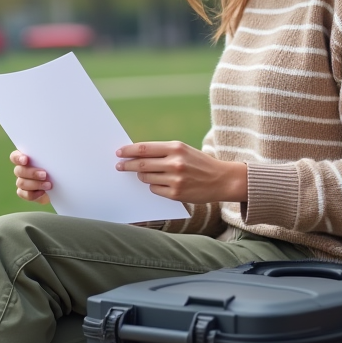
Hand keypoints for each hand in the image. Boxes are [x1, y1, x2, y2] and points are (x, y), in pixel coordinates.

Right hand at [11, 150, 51, 204]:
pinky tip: (43, 192)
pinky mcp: (24, 193)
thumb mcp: (54, 162)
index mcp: (25, 159)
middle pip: (18, 171)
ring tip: (48, 185)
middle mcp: (21, 170)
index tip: (26, 159)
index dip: (18, 158)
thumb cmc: (56, 169)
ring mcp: (22, 182)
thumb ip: (48, 158)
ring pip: (21, 183)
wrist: (60, 186)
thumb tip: (53, 155)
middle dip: (32, 173)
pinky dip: (33, 194)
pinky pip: (24, 194)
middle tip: (45, 175)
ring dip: (35, 184)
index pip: (15, 157)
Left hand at [116, 142, 247, 204]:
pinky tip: (159, 183)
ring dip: (142, 176)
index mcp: (176, 148)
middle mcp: (175, 163)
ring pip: (146, 178)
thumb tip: (137, 155)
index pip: (145, 148)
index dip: (129, 151)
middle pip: (141, 164)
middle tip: (119, 166)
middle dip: (127, 165)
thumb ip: (163, 152)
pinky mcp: (176, 194)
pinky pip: (154, 190)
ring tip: (144, 174)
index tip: (119, 152)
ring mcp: (175, 179)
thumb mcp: (184, 150)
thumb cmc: (200, 163)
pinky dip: (154, 186)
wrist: (222, 180)